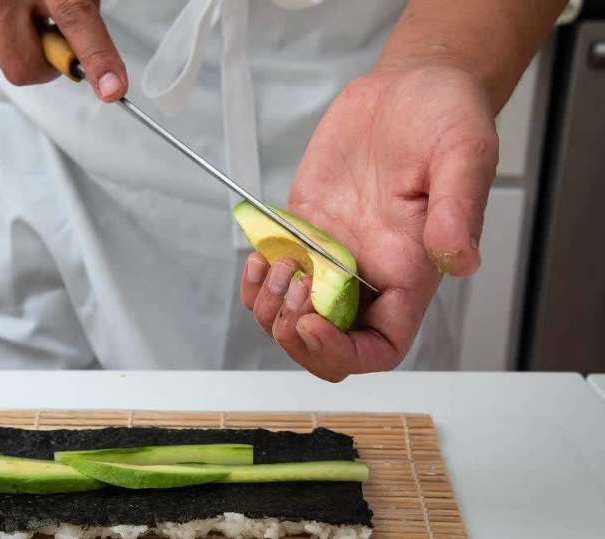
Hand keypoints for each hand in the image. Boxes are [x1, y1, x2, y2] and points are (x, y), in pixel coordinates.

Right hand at [0, 0, 126, 100]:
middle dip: (44, 59)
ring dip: (19, 43)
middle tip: (51, 31)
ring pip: (1, 57)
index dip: (97, 58)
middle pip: (24, 66)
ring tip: (19, 4)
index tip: (112, 87)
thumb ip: (83, 10)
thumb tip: (97, 58)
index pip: (75, 20)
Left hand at [241, 65, 497, 380]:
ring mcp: (331, 252)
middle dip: (295, 332)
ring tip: (273, 265)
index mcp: (408, 271)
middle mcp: (367, 271)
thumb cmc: (445, 120)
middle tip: (291, 286)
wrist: (409, 87)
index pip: (379, 348)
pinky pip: (273, 274)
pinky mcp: (305, 227)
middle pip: (327, 342)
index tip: (312, 322)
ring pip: (292, 314)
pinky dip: (256, 279)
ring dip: (269, 307)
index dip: (342, 353)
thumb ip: (457, 210)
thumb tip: (458, 260)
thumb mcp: (463, 155)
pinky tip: (257, 256)